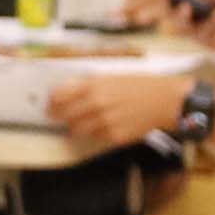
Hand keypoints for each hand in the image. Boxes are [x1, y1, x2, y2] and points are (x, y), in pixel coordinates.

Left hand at [51, 71, 195, 154]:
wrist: (165, 101)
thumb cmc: (139, 86)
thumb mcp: (110, 77)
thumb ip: (86, 84)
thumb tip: (62, 89)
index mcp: (93, 85)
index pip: (58, 96)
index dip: (51, 102)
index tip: (49, 105)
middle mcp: (96, 103)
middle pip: (64, 116)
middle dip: (59, 117)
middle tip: (59, 117)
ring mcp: (105, 121)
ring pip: (76, 130)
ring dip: (76, 127)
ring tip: (85, 121)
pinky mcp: (114, 136)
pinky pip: (95, 137)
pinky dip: (97, 133)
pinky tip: (107, 125)